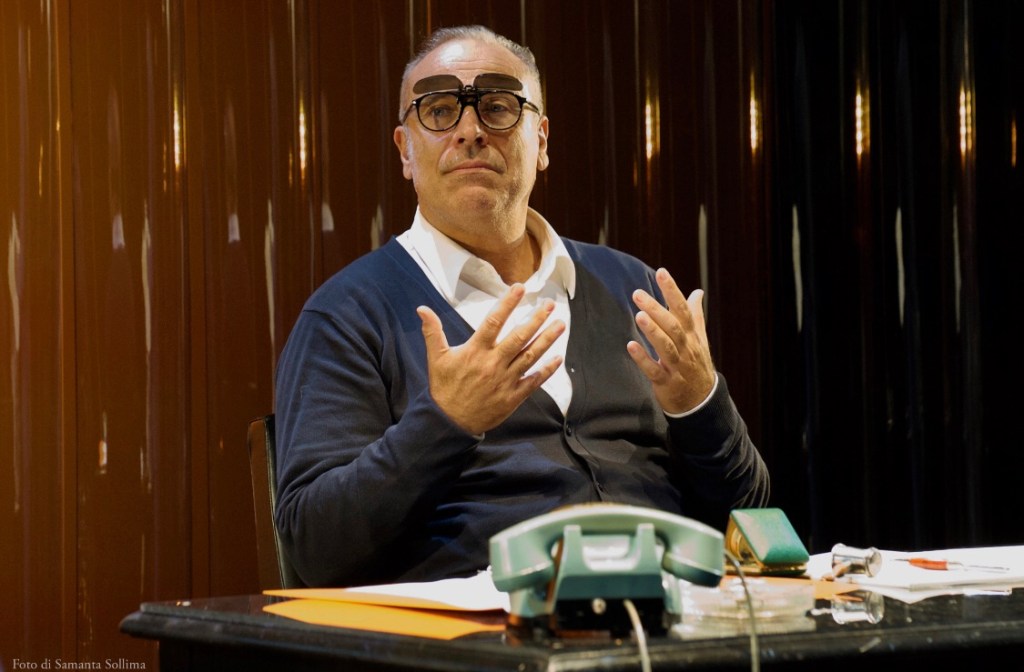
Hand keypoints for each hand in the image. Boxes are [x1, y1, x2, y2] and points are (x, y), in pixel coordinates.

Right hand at [417, 284, 565, 434]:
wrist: (449, 422)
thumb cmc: (444, 388)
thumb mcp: (436, 358)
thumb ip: (432, 332)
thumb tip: (422, 309)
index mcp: (475, 352)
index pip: (494, 322)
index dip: (508, 303)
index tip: (520, 288)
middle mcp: (493, 363)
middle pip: (519, 337)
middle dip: (536, 319)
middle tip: (550, 304)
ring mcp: (505, 380)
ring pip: (530, 356)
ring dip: (547, 340)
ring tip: (561, 324)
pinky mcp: (513, 396)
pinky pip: (534, 381)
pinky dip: (547, 370)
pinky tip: (558, 358)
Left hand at [626, 268, 715, 414]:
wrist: (702, 402)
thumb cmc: (697, 365)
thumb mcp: (699, 339)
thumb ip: (695, 315)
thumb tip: (697, 291)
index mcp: (692, 336)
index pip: (683, 309)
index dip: (673, 291)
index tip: (662, 272)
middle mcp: (686, 349)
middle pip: (672, 326)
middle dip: (656, 309)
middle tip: (638, 294)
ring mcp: (677, 366)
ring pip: (666, 347)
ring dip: (653, 331)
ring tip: (639, 315)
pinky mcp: (666, 383)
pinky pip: (654, 370)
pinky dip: (643, 359)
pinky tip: (631, 346)